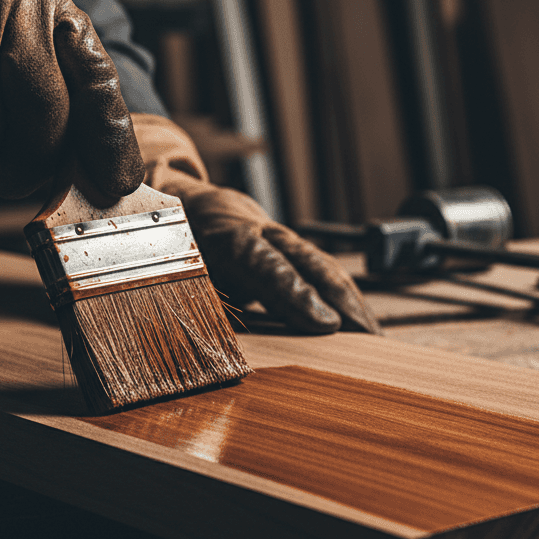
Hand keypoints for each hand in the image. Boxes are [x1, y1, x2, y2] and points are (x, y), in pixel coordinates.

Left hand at [133, 113, 381, 334]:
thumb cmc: (171, 239)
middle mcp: (259, 232)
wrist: (186, 199)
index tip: (324, 323)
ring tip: (374, 339)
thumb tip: (195, 339)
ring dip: (350, 300)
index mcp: (223, 235)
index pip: (264, 262)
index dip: (295, 293)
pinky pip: (321, 272)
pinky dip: (343, 298)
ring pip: (321, 265)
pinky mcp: (289, 250)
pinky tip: (361, 325)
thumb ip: (182, 295)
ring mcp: (279, 238)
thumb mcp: (164, 263)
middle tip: (366, 336)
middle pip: (307, 261)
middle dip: (340, 298)